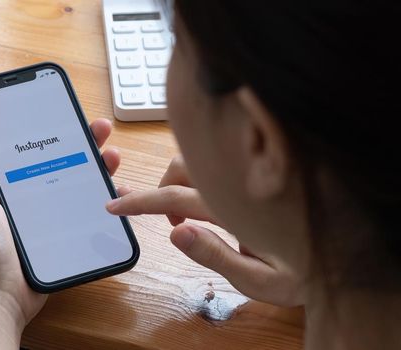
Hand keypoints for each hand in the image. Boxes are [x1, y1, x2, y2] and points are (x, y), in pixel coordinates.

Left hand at [0, 119, 120, 348]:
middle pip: (58, 162)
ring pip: (76, 184)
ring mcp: (46, 218)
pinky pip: (85, 213)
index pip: (27, 150)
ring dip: (97, 168)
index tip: (65, 114)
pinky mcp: (63, 236)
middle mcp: (25, 199)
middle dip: (80, 143)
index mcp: (2, 187)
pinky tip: (117, 190)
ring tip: (113, 157)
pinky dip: (103, 200)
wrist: (2, 296)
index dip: (46, 131)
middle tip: (100, 129)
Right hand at [106, 156, 303, 306]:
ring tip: (189, 215)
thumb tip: (177, 231)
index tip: (115, 204)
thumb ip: (217, 257)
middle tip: (169, 221)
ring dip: (181, 182)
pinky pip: (217, 163)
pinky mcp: (254, 176)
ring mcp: (247, 177)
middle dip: (161, 190)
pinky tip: (209, 201)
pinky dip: (199, 176)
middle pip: (182, 167)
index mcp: (237, 210)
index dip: (140, 201)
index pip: (176, 197)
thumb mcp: (260, 281)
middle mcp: (240, 185)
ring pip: (198, 160)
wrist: (344, 257)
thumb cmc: (302, 273)